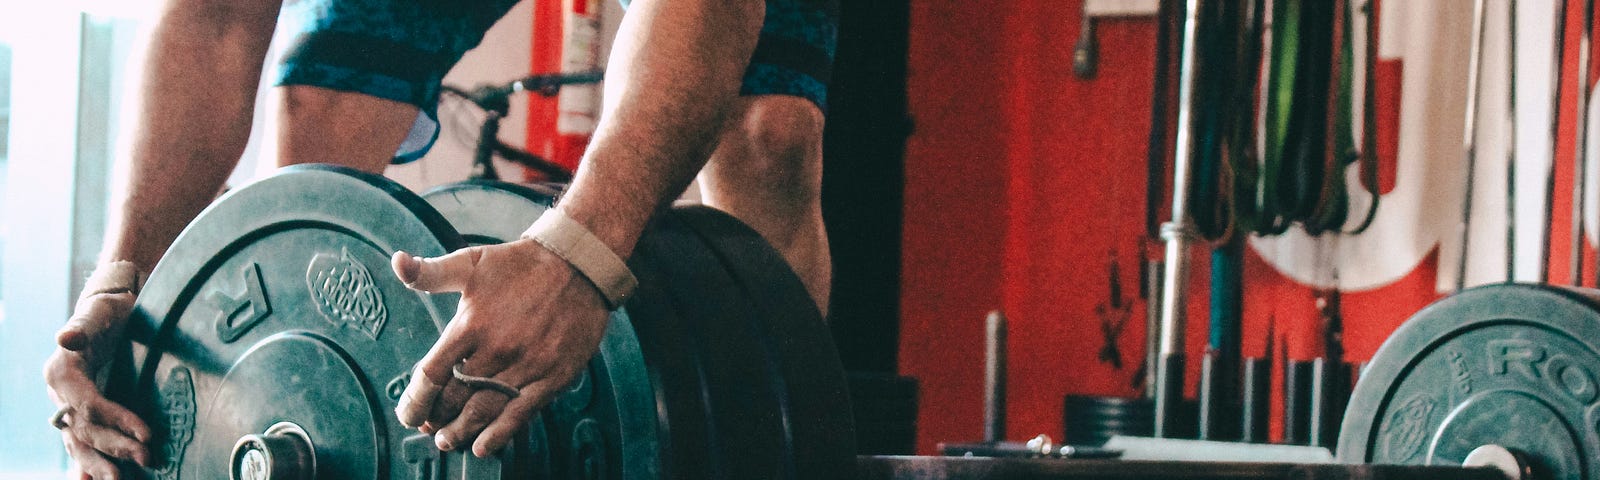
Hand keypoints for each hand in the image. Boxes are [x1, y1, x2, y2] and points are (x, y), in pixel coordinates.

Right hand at [44, 290, 152, 478]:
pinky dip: (86, 463)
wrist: (109, 310)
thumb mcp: (99, 313)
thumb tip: (66, 338)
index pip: (90, 405)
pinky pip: (80, 442)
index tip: (146, 434)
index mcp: (61, 372)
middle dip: (115, 447)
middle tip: (146, 459)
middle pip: (86, 428)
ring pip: (79, 441)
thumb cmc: (108, 310)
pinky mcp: (80, 412)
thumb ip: (83, 327)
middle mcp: (60, 393)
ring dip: (98, 464)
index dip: (117, 420)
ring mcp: (68, 405)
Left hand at [390, 237, 610, 456]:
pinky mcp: (552, 376)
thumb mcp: (470, 262)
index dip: (415, 400)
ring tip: (448, 440)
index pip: (432, 373)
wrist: (578, 264)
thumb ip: (430, 272)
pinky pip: (521, 413)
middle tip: (429, 428)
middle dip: (436, 418)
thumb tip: (397, 263)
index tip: (408, 413)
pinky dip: (499, 434)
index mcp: (471, 324)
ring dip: (461, 431)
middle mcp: (496, 348)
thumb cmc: (520, 265)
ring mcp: (526, 365)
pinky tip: (483, 446)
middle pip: (455, 398)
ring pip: (484, 410)